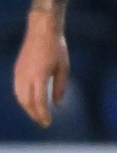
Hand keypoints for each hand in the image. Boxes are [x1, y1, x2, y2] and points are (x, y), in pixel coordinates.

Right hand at [12, 10, 67, 127]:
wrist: (41, 30)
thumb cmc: (56, 48)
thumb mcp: (63, 67)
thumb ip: (60, 87)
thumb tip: (57, 105)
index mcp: (39, 76)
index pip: (38, 102)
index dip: (42, 114)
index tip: (47, 123)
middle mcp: (26, 76)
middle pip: (27, 102)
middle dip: (34, 114)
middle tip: (43, 122)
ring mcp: (19, 73)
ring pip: (19, 96)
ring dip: (27, 107)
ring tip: (37, 114)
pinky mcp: (17, 70)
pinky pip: (17, 89)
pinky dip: (22, 98)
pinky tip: (29, 102)